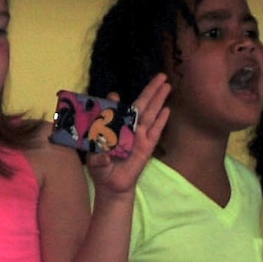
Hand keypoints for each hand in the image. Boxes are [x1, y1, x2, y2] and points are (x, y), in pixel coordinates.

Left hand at [86, 73, 171, 198]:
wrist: (112, 186)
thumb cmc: (101, 169)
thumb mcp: (94, 158)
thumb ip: (97, 146)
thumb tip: (99, 142)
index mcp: (115, 128)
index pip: (117, 110)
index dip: (116, 101)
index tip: (114, 95)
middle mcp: (128, 128)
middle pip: (141, 105)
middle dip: (151, 90)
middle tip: (160, 76)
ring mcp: (139, 137)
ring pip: (151, 114)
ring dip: (159, 99)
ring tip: (167, 85)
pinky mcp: (147, 147)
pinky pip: (155, 131)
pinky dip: (161, 120)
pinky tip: (167, 109)